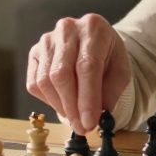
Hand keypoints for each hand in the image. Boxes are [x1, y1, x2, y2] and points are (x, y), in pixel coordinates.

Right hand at [25, 14, 130, 134]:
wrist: (96, 44)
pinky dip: (48, 100)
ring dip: (60, 106)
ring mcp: (47, 40)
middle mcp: (67, 29)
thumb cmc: (109, 57)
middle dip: (72, 107)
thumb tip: (95, 118)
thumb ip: (111, 93)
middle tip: (82, 127)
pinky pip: (34, 83)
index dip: (87, 98)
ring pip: (45, 80)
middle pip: (61, 74)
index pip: (87, 66)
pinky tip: (63, 102)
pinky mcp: (35, 53)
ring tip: (75, 116)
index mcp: (93, 28)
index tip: (90, 122)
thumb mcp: (121, 72)